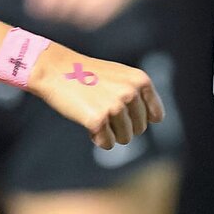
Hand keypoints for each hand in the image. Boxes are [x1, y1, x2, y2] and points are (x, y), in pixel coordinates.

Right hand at [28, 43, 164, 149]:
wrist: (56, 69)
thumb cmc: (88, 74)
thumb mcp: (120, 76)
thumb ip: (140, 93)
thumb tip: (157, 119)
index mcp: (141, 80)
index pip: (156, 116)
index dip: (139, 118)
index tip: (123, 110)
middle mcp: (131, 92)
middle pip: (139, 130)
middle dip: (122, 125)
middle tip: (103, 108)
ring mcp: (115, 107)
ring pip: (125, 139)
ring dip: (110, 132)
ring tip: (95, 112)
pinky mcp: (97, 120)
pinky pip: (107, 144)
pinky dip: (97, 137)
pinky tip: (86, 119)